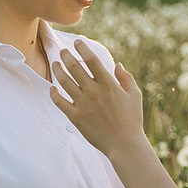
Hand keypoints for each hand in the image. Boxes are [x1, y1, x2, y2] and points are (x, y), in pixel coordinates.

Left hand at [50, 41, 146, 157]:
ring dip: (58, 70)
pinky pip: (59, 102)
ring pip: (64, 82)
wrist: (124, 144)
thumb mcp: (135, 95)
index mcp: (109, 84)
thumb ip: (126, 78)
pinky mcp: (75, 117)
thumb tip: (117, 64)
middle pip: (74, 67)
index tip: (77, 42)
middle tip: (63, 51)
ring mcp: (83, 104)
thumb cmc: (132, 120)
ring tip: (56, 64)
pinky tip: (53, 88)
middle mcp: (94, 92)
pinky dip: (54, 93)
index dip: (83, 48)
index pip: (92, 60)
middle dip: (66, 56)